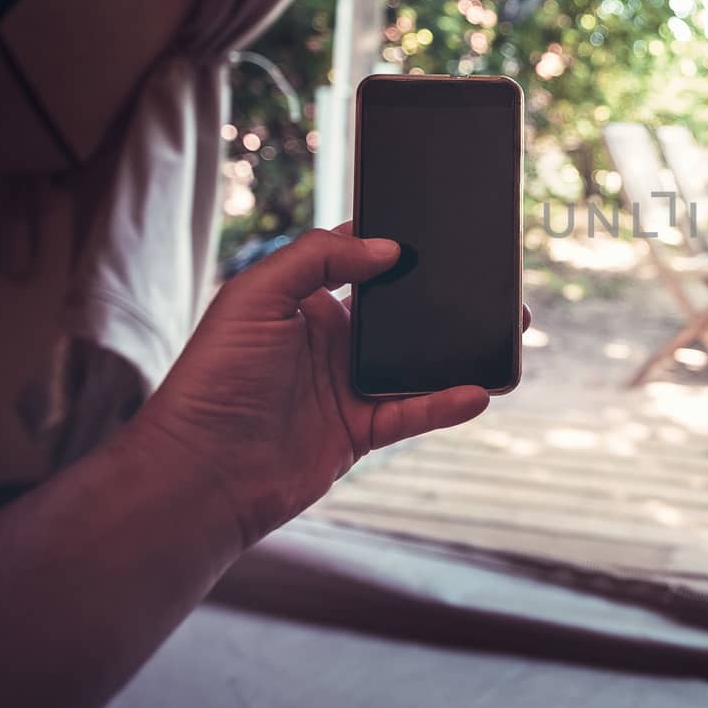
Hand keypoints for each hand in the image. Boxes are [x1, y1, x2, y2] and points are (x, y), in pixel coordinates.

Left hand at [133, 226, 528, 548]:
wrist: (201, 475)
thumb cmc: (213, 381)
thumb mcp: (255, 296)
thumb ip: (316, 258)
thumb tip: (385, 248)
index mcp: (301, 303)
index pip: (357, 263)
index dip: (394, 247)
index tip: (440, 232)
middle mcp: (329, 343)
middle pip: (398, 313)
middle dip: (441, 298)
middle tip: (489, 283)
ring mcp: (346, 388)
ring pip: (416, 362)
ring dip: (457, 349)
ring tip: (506, 331)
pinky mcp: (360, 432)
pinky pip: (414, 413)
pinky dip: (447, 403)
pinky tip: (477, 391)